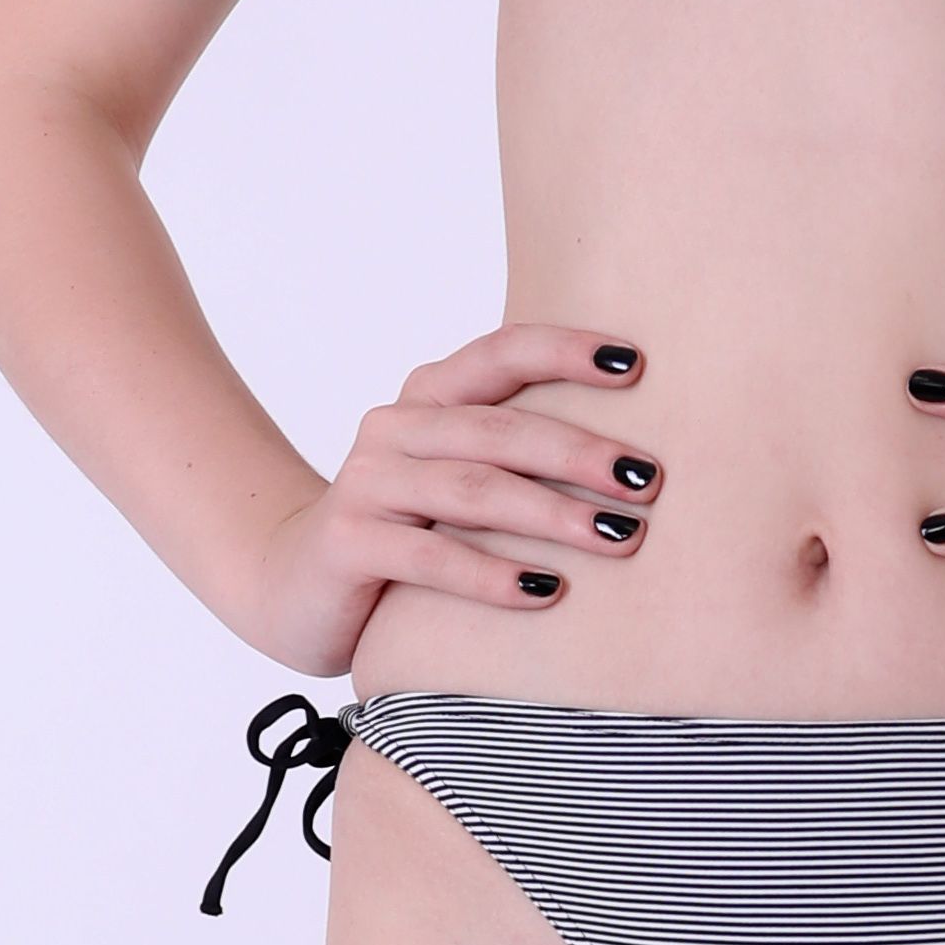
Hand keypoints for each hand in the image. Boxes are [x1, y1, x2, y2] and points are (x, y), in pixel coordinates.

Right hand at [248, 321, 661, 671]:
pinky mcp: (348, 543)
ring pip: (471, 491)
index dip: (566, 352)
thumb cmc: (408, 531)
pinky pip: (431, 557)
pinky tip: (547, 592)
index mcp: (429, 396)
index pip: (501, 354)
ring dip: (552, 514)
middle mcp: (394, 429)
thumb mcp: (461, 481)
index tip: (638, 364)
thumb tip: (642, 460)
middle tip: (648, 479)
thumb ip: (521, 456)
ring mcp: (366, 484)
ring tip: (622, 537)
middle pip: (498, 430)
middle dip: (580, 452)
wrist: (296, 587)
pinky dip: (492, 575)